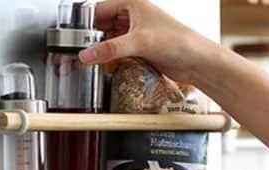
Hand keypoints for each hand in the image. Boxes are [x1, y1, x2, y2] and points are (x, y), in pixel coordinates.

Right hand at [78, 0, 211, 84]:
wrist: (196, 62)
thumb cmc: (178, 42)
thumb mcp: (139, 42)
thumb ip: (110, 49)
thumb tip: (86, 54)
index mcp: (133, 4)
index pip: (99, 9)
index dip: (85, 22)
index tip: (71, 35)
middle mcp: (134, 17)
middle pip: (102, 25)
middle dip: (89, 37)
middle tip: (74, 49)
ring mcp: (136, 34)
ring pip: (109, 39)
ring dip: (98, 48)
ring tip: (84, 58)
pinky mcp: (140, 49)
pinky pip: (117, 51)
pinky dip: (108, 57)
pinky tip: (100, 64)